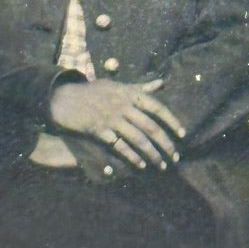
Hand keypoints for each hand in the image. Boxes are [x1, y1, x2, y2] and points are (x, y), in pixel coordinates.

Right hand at [49, 78, 184, 170]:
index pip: (157, 107)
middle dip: (165, 143)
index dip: (172, 121)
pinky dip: (132, 156)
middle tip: (175, 157)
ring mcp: (111, 119)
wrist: (66, 98)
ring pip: (138, 139)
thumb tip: (161, 82)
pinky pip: (119, 146)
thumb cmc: (94, 91)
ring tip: (162, 164)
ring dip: (152, 154)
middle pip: (150, 127)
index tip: (182, 135)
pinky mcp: (99, 131)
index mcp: (130, 93)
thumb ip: (141, 88)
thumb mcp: (118, 85)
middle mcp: (123, 105)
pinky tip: (141, 164)